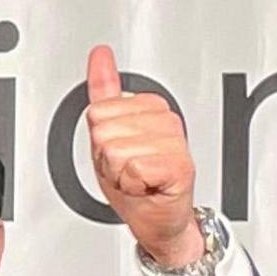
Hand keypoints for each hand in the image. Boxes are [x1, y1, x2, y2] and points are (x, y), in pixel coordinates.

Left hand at [85, 46, 203, 268]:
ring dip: (118, 175)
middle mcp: (166, 120)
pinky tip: (146, 187)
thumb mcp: (110, 133)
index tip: (120, 153)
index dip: (100, 141)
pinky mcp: (178, 165)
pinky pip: (132, 170)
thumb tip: (100, 56)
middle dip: (107, 159)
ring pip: (115, 152)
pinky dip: (131, 185)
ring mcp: (175, 142)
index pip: (98, 113)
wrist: (157, 219)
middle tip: (127, 170)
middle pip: (103, 132)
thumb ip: (104, 91)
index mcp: (150, 107)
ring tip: (137, 179)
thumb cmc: (136, 182)